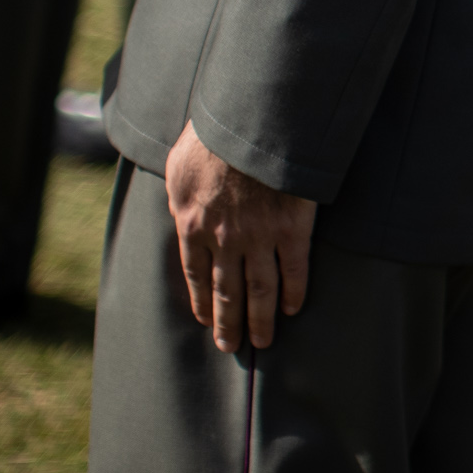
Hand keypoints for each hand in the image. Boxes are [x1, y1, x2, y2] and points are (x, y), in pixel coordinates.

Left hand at [164, 124, 316, 352]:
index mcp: (192, 226)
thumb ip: (179, 197)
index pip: (196, 276)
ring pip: (260, 290)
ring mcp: (259, 237)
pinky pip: (294, 268)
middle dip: (229, 323)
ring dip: (262, 319)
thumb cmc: (212, 139)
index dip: (203, 302)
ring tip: (264, 341)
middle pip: (227, 292)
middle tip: (232, 347)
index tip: (206, 322)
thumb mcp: (177, 168)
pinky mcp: (292, 228)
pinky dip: (294, 292)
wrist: (251, 125)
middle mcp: (224, 240)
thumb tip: (180, 211)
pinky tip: (294, 308)